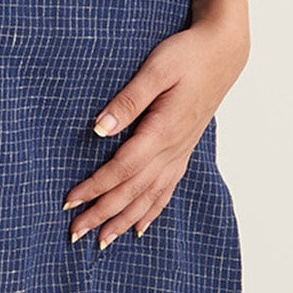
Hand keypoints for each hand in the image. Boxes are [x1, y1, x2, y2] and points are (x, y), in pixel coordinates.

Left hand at [61, 13, 249, 248]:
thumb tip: (99, 129)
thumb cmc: (188, 55)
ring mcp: (181, 151)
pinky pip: (167, 189)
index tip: (69, 201)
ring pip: (150, 196)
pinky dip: (152, 210)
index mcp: (162, 130)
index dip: (94, 188)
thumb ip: (128, 100)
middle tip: (74, 233)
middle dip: (102, 214)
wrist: (223, 51)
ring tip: (102, 240)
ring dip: (124, 220)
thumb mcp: (156, 69)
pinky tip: (139, 226)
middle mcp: (173, 148)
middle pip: (133, 191)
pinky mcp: (184, 149)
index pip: (122, 169)